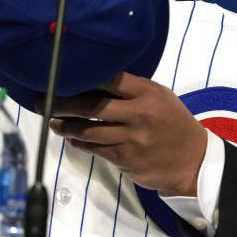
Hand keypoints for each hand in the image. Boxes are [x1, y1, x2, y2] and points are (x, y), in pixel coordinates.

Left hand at [48, 72, 207, 196]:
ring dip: (66, 126)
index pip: (110, 79)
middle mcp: (138, 114)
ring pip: (89, 130)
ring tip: (53, 121)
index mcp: (148, 93)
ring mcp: (131, 138)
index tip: (63, 74)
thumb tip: (95, 83)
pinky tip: (71, 138)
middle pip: (92, 106)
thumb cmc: (174, 124)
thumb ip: (132, 90)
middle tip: (43, 100)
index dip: (84, 77)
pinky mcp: (125, 159)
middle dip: (63, 103)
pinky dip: (79, 143)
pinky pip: (95, 149)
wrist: (193, 161)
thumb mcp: (161, 98)